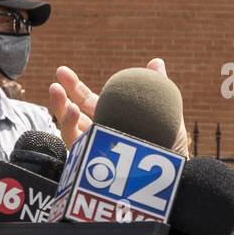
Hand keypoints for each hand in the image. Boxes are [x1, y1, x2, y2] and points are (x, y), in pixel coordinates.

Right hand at [48, 58, 189, 155]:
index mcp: (110, 118)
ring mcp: (95, 150)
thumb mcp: (166, 111)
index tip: (62, 72)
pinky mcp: (94, 164)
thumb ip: (156, 87)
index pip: (86, 101)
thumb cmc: (171, 145)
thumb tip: (156, 62)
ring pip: (70, 132)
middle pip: (72, 115)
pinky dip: (74, 132)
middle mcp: (98, 134)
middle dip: (61, 99)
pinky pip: (79, 149)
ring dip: (64, 117)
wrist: (177, 173)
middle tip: (56, 84)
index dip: (74, 87)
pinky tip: (75, 116)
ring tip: (67, 104)